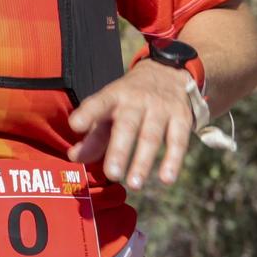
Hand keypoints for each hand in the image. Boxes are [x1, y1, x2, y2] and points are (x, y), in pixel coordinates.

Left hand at [66, 61, 196, 189]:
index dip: (87, 113)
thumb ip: (93, 136)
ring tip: (134, 184)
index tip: (75, 125)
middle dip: (119, 150)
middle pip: (127, 125)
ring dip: (143, 161)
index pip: (99, 103)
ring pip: (151, 136)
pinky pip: (178, 140)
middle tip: (112, 174)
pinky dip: (173, 160)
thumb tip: (74, 157)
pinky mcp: (181, 117)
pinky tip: (166, 179)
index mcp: (114, 96)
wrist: (168, 72)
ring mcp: (160, 108)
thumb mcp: (109, 111)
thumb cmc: (129, 101)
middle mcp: (137, 100)